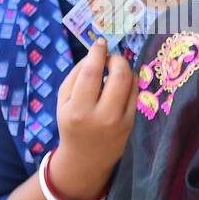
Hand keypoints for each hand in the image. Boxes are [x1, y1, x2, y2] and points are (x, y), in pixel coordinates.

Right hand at [53, 40, 138, 199]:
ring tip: (115, 68)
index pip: (91, 72)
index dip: (98, 53)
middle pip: (119, 75)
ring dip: (125, 69)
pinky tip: (122, 82)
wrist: (86, 157)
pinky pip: (136, 94)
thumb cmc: (71, 124)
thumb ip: (76, 76)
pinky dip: (131, 82)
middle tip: (110, 56)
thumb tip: (95, 54)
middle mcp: (101, 115)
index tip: (100, 42)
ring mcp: (120, 120)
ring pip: (131, 83)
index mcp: (78, 109)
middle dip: (117, 59)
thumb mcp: (62, 101)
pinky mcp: (132, 123)